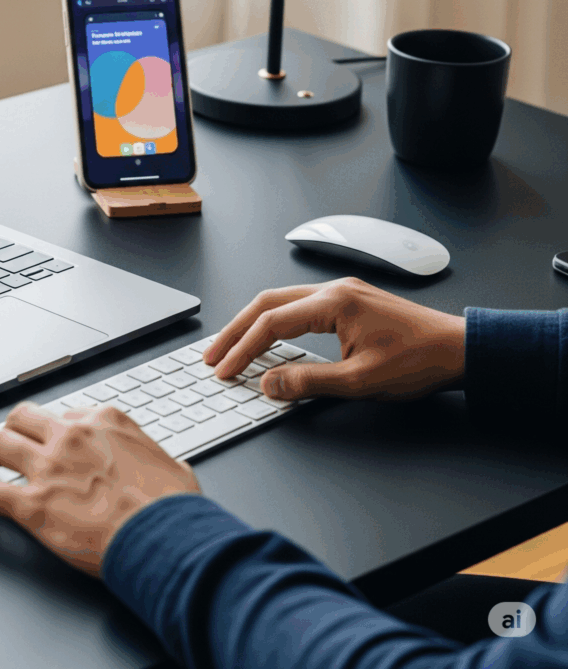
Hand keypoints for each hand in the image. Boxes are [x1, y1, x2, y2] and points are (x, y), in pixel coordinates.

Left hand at [0, 402, 200, 575]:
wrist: (166, 538)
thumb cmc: (174, 509)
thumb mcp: (171, 465)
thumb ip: (152, 458)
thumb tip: (161, 468)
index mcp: (104, 421)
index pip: (66, 415)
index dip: (55, 432)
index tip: (52, 444)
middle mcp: (71, 436)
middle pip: (23, 417)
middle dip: (12, 431)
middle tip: (7, 447)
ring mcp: (49, 468)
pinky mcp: (33, 505)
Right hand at [204, 277, 465, 401]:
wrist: (461, 350)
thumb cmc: (419, 362)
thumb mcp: (360, 382)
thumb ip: (308, 382)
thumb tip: (268, 384)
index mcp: (333, 302)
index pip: (271, 323)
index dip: (242, 349)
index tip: (224, 370)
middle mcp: (333, 289)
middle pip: (267, 303)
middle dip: (235, 330)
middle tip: (214, 355)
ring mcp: (341, 292)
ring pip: (281, 301)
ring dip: (253, 325)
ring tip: (233, 348)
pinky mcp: (349, 301)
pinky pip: (299, 306)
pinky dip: (276, 322)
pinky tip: (269, 339)